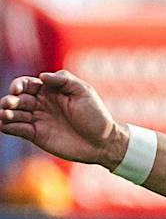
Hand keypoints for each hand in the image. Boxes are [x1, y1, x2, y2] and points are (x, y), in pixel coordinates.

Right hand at [0, 70, 127, 166]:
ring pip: (13, 113)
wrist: (102, 142)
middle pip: (17, 98)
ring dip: (6, 112)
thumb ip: (64, 80)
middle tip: (11, 103)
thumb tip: (41, 76)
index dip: (18, 85)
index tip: (18, 90)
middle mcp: (41, 104)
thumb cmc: (96, 115)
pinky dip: (7, 126)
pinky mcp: (35, 135)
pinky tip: (5, 124)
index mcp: (50, 91)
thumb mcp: (84, 92)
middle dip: (10, 99)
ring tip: (6, 114)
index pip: (27, 84)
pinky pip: (16, 129)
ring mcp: (37, 120)